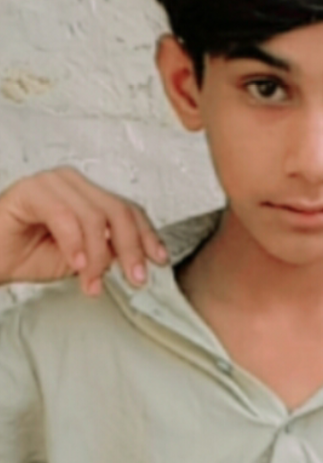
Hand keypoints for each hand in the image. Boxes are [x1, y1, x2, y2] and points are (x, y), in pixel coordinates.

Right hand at [0, 166, 168, 296]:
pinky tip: (76, 264)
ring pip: (95, 216)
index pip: (128, 209)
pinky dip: (75, 243)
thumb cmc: (24, 255)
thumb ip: (106, 251)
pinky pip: (64, 216)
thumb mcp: (79, 259)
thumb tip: (131, 256)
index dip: (147, 235)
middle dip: (131, 248)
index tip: (158, 260)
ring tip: (92, 280)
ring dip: (98, 255)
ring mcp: (53, 183)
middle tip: (135, 277)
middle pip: (118, 211)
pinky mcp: (31, 190)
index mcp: (87, 195)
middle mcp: (73, 184)